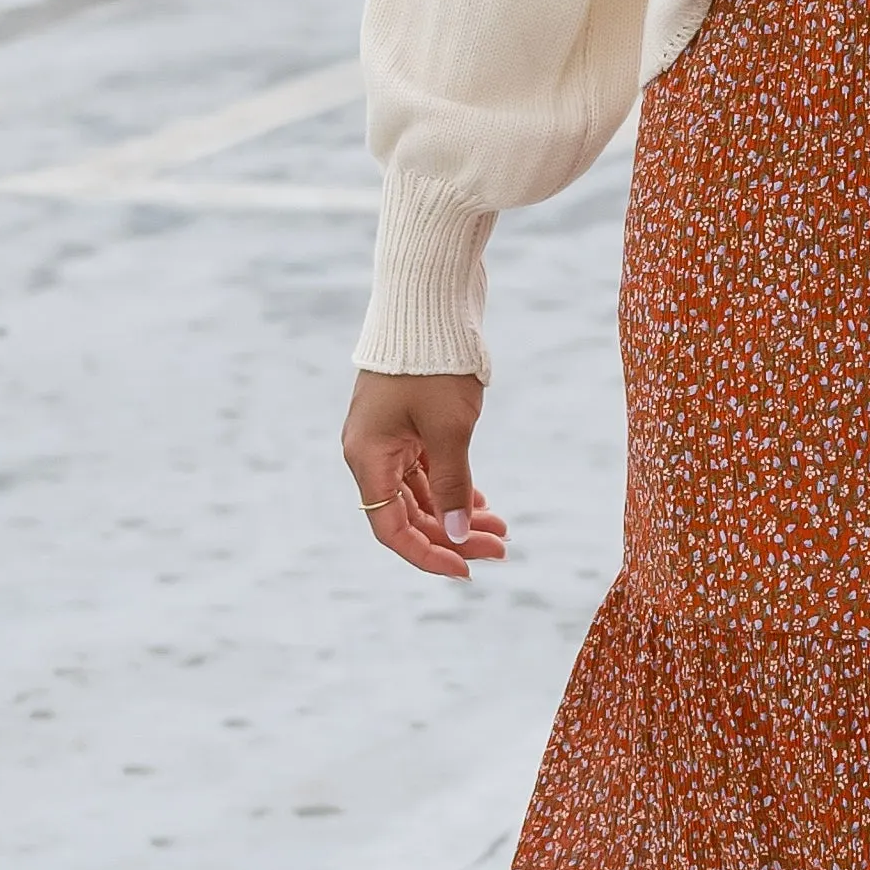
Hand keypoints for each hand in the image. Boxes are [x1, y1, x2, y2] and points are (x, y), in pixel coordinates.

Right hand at [343, 369, 508, 582]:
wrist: (428, 299)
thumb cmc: (433, 364)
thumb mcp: (449, 430)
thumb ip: (452, 485)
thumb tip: (456, 536)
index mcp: (367, 457)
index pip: (391, 529)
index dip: (427, 555)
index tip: (468, 570)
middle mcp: (370, 452)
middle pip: (409, 514)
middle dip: (453, 535)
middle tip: (502, 546)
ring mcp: (387, 437)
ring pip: (421, 494)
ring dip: (456, 513)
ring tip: (501, 527)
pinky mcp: (405, 424)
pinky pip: (426, 470)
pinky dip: (452, 488)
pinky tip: (480, 502)